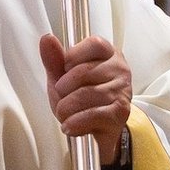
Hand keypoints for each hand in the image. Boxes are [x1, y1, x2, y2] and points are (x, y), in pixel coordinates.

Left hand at [40, 33, 131, 166]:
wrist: (96, 131)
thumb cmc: (81, 100)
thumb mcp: (63, 77)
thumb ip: (54, 59)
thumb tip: (47, 39)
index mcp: (108, 54)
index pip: (94, 43)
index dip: (73, 57)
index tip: (66, 70)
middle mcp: (120, 69)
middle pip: (83, 72)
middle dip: (63, 90)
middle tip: (64, 97)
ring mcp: (122, 91)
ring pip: (83, 95)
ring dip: (66, 109)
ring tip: (66, 113)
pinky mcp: (120, 112)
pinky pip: (91, 114)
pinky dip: (74, 123)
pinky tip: (71, 125)